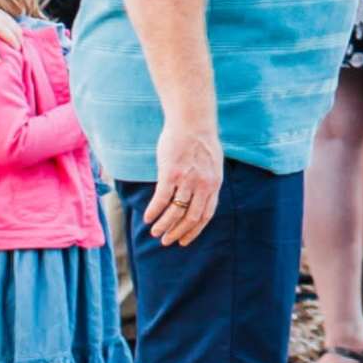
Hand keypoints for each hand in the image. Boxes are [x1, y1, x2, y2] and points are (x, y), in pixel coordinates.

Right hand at [145, 114, 223, 246]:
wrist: (193, 121)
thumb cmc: (200, 140)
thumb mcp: (212, 163)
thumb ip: (207, 180)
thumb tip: (200, 194)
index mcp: (214, 184)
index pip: (206, 215)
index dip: (194, 230)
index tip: (184, 240)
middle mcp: (203, 185)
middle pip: (191, 217)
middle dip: (178, 232)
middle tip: (167, 240)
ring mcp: (187, 181)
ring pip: (175, 212)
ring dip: (164, 225)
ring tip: (155, 232)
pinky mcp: (171, 174)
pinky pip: (161, 199)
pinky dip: (154, 211)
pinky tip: (147, 218)